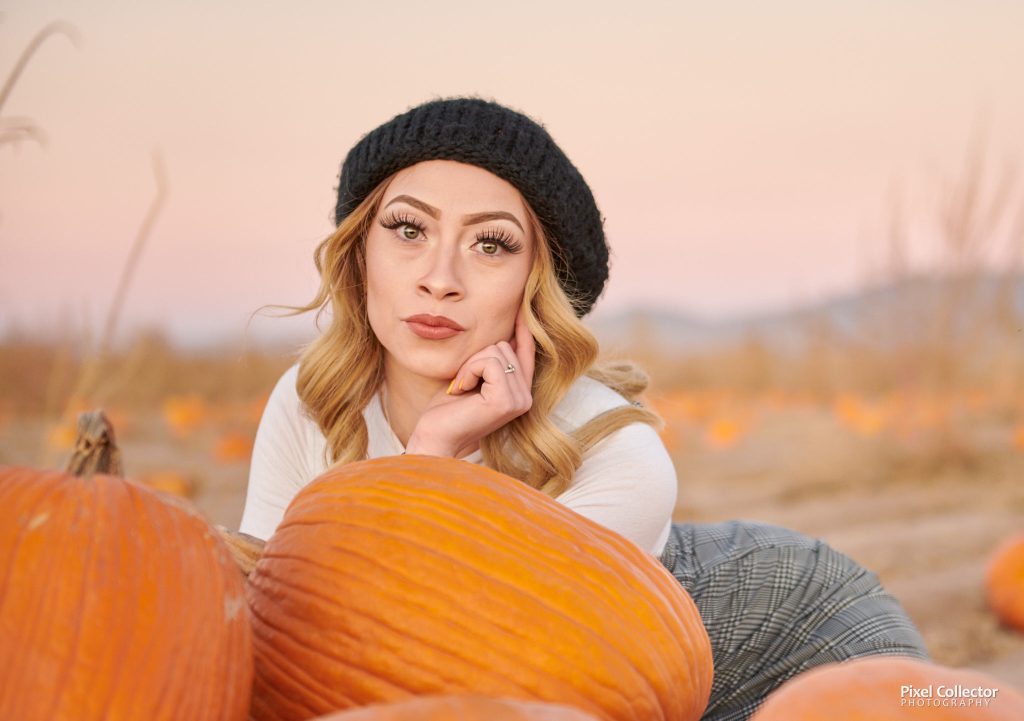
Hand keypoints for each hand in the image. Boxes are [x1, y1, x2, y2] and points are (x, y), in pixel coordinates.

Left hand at [406, 305, 535, 456]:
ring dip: (470, 365)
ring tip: (461, 388)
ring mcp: (519, 400)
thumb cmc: (446, 410)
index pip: (526, 351)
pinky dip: (469, 370)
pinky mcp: (506, 400)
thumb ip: (489, 360)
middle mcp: (525, 397)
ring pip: (496, 351)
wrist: (434, 438)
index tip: (519, 306)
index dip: (523, 328)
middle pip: (505, 346)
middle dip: (476, 357)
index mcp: (520, 392)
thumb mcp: (471, 377)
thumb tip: (503, 333)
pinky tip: (461, 390)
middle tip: (461, 383)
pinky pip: (488, 362)